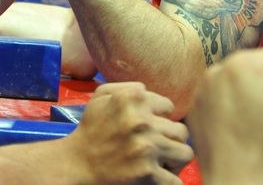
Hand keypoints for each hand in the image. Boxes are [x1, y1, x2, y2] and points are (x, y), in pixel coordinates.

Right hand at [65, 82, 192, 182]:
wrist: (77, 163)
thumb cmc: (91, 129)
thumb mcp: (101, 96)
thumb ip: (127, 87)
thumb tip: (150, 91)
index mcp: (133, 98)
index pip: (169, 107)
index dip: (162, 119)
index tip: (150, 128)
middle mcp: (141, 121)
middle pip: (181, 131)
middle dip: (171, 140)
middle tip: (158, 147)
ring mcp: (146, 148)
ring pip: (186, 153)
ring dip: (174, 160)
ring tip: (161, 162)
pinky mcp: (147, 173)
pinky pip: (176, 179)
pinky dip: (169, 180)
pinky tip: (157, 177)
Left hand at [186, 4, 262, 184]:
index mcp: (244, 60)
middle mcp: (217, 70)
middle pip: (259, 75)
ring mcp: (203, 93)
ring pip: (241, 92)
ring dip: (254, 107)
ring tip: (262, 135)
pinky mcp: (196, 115)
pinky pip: (223, 108)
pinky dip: (234, 120)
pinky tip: (244, 139)